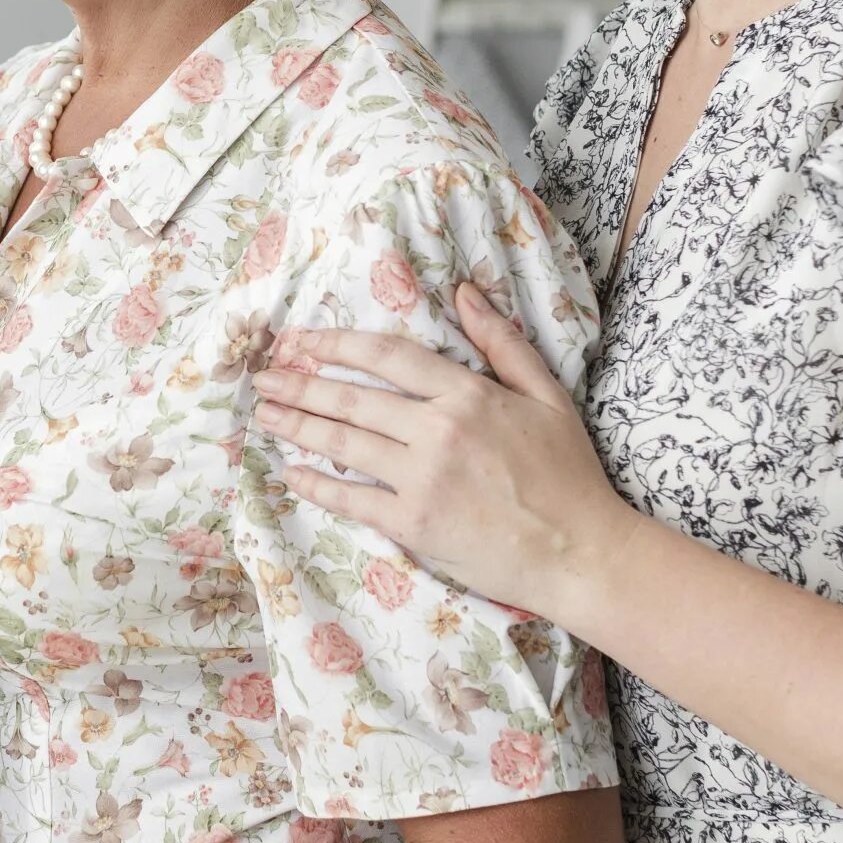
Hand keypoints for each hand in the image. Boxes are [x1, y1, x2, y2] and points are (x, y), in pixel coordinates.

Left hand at [253, 282, 636, 618]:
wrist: (579, 551)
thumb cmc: (567, 473)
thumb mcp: (547, 395)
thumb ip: (503, 342)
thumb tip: (463, 292)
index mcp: (467, 393)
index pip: (387, 356)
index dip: (338, 345)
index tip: (303, 341)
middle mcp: (437, 430)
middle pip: (353, 399)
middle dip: (300, 385)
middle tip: (263, 378)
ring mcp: (422, 479)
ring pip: (344, 444)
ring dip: (297, 426)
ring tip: (265, 415)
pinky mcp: (414, 524)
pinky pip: (352, 499)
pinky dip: (316, 485)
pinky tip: (290, 473)